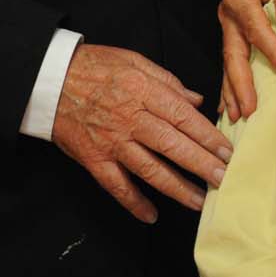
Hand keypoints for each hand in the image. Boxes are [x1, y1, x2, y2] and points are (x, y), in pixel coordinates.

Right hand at [50, 43, 229, 222]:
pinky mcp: (94, 159)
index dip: (208, 137)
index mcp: (143, 91)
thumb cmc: (94, 67)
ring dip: (177, 188)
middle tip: (223, 179)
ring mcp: (112, 142)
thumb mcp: (134, 61)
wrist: (49, 80)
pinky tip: (151, 215)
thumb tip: (197, 100)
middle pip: (173, 146)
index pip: (184, 117)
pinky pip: (116, 186)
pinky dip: (134, 203)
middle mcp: (130, 119)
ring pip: (150, 170)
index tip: (227, 151)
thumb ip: (168, 81)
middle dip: (201, 165)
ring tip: (200, 201)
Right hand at [217, 0, 275, 121]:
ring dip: (231, 90)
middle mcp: (228, 13)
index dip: (274, 54)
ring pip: (228, 61)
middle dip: (240, 85)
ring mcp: (227, 23)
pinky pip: (228, 59)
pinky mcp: (232, 30)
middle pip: (233, 54)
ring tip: (236, 116)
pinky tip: (229, 103)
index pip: (258, 32)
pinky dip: (228, 82)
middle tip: (249, 111)